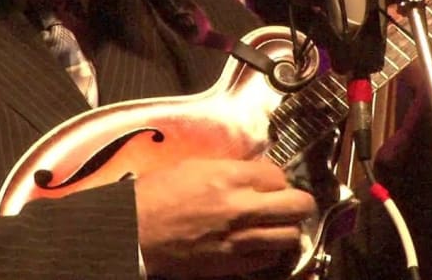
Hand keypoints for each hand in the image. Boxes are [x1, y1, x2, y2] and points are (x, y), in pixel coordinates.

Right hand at [136, 159, 315, 277]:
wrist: (133, 231)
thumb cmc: (155, 195)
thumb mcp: (193, 167)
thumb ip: (229, 169)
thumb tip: (254, 172)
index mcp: (229, 177)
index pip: (279, 175)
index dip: (276, 179)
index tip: (270, 183)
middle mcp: (240, 207)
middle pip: (298, 204)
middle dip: (298, 202)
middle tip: (290, 203)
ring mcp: (239, 239)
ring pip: (290, 235)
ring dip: (287, 228)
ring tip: (278, 225)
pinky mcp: (231, 264)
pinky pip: (269, 259)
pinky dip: (271, 251)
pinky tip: (260, 245)